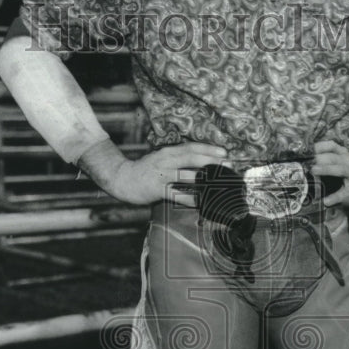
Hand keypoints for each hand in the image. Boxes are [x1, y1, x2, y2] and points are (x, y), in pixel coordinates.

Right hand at [84, 141, 228, 205]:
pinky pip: (176, 194)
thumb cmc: (146, 170)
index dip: (208, 149)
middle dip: (211, 161)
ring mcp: (161, 175)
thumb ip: (179, 159)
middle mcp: (166, 160)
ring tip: (218, 182)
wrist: (122, 178)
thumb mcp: (162, 159)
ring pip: (185, 175)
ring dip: (203, 179)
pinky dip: (189, 198)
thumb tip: (201, 162)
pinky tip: (200, 202)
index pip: (191, 147)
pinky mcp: (156, 189)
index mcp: (168, 152)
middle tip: (227, 164)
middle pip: (191, 158)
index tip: (224, 152)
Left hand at [311, 140, 348, 207]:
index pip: (332, 146)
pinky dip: (335, 197)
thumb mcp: (340, 163)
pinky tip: (326, 201)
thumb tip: (306, 163)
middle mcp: (348, 162)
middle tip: (307, 160)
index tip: (307, 149)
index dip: (319, 146)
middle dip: (321, 157)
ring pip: (340, 170)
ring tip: (314, 170)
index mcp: (343, 155)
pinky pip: (344, 192)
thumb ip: (327, 161)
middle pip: (334, 157)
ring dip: (327, 169)